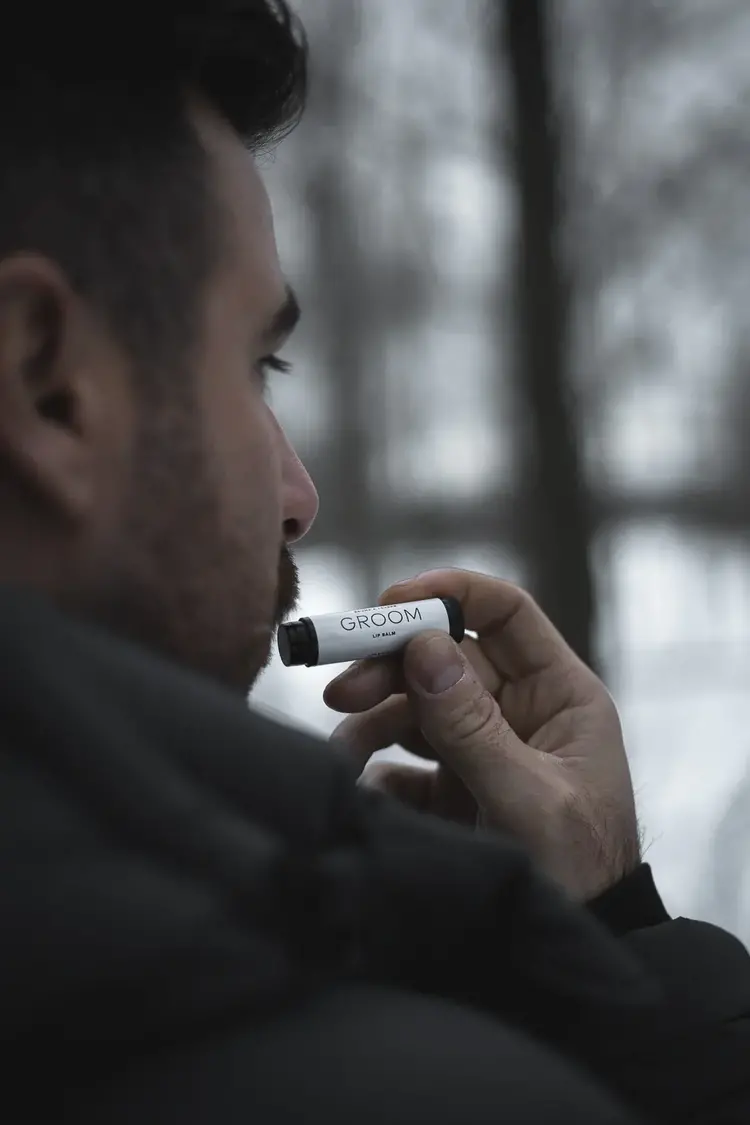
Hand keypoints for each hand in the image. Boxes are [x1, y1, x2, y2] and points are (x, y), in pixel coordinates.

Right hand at [323, 569, 640, 900]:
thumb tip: (423, 649)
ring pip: (418, 705)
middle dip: (391, 666)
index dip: (451, 595)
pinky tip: (367, 787)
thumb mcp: (527, 799)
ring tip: (342, 750)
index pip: (505, 614)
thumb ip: (472, 727)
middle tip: (340, 689)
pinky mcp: (455, 787)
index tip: (391, 603)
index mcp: (559, 695)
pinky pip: (406, 759)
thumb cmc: (576, 872)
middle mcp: (520, 711)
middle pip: (446, 658)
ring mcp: (485, 747)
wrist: (566, 950)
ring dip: (374, 718)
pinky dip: (379, 766)